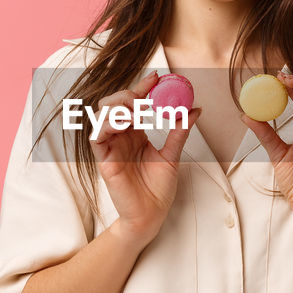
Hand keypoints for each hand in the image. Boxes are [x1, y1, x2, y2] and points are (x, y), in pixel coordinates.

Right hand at [91, 71, 200, 245]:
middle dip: (128, 94)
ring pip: (102, 115)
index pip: (133, 103)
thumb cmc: (158, 188)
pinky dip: (108, 124)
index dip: (142, 88)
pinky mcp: (103, 160)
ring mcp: (110, 147)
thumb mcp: (173, 156)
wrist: (151, 215)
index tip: (157, 77)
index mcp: (134, 133)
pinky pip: (97, 136)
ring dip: (119, 106)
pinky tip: (126, 122)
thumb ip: (179, 132)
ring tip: (138, 109)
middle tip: (146, 95)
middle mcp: (119, 137)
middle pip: (113, 104)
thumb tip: (195, 110)